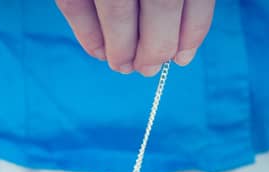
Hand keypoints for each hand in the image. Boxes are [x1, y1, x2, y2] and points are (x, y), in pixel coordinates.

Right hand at [55, 0, 214, 75]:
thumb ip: (176, 2)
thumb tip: (179, 49)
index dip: (192, 30)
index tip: (181, 58)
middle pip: (161, 2)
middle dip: (157, 44)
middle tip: (148, 68)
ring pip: (117, 9)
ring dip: (122, 46)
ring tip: (124, 65)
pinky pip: (75, 5)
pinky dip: (87, 34)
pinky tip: (98, 52)